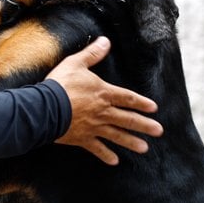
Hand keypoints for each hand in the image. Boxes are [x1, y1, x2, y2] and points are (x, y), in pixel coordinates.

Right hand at [46, 37, 162, 164]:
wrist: (45, 108)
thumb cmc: (61, 84)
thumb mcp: (76, 63)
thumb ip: (92, 54)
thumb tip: (106, 41)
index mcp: (103, 93)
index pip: (127, 98)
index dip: (141, 102)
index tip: (154, 108)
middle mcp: (103, 112)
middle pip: (128, 119)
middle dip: (144, 125)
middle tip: (159, 131)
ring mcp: (94, 127)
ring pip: (117, 136)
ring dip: (131, 142)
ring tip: (145, 149)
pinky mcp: (82, 138)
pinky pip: (97, 148)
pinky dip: (106, 155)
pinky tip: (115, 161)